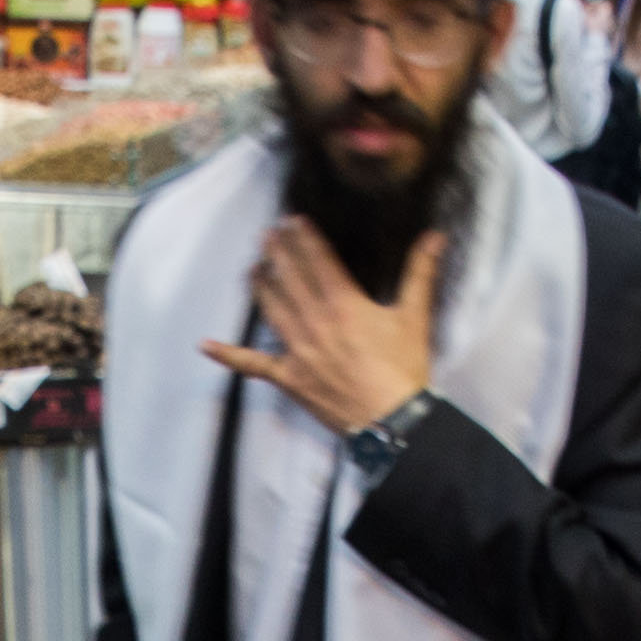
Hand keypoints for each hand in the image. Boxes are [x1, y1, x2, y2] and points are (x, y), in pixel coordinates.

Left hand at [206, 223, 438, 435]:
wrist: (392, 420)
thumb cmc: (405, 369)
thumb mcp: (414, 316)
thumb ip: (420, 273)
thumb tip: (435, 236)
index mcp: (345, 304)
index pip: (318, 262)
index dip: (303, 239)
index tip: (291, 220)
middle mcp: (316, 322)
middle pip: (291, 280)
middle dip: (277, 254)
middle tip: (265, 234)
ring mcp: (298, 351)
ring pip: (272, 310)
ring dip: (260, 286)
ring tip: (251, 267)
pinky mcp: (289, 378)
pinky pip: (253, 365)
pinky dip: (228, 356)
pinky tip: (205, 345)